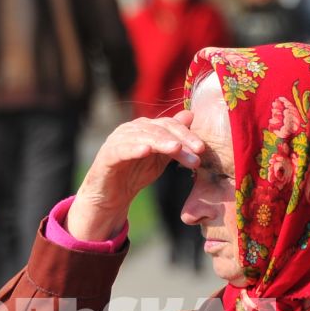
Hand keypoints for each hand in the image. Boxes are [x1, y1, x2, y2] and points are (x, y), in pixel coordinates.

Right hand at [67, 116, 202, 239]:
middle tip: (196, 153)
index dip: (187, 135)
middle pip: (159, 129)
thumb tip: (191, 114)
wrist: (111, 195)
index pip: (169, 125)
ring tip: (176, 149)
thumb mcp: (160, 156)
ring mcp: (118, 140)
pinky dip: (134, 148)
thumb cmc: (135, 173)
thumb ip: (174, 138)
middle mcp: (131, 129)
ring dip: (162, 143)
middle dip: (180, 140)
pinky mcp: (107, 155)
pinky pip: (122, 149)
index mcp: (145, 127)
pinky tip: (146, 150)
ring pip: (143, 137)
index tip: (202, 149)